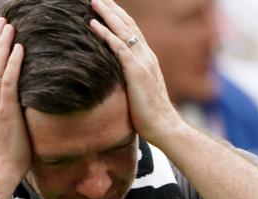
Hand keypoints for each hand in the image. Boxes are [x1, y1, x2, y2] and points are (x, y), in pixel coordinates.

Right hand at [0, 18, 29, 191]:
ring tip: (9, 27)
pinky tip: (19, 49)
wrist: (0, 170)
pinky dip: (13, 64)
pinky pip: (9, 82)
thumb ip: (4, 108)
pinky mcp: (5, 111)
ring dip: (2, 44)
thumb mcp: (1, 125)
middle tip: (3, 21)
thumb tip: (17, 98)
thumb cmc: (6, 151)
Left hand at [90, 0, 182, 145]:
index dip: (119, 18)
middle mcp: (147, 56)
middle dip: (112, 9)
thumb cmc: (150, 115)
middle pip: (128, 25)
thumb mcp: (140, 92)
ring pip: (123, 31)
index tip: (107, 7)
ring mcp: (143, 62)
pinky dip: (105, 34)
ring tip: (93, 1)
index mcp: (148, 60)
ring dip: (107, 15)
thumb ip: (131, 80)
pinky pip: (118, 47)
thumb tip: (118, 79)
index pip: (133, 32)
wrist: (165, 127)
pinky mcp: (136, 72)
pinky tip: (92, 24)